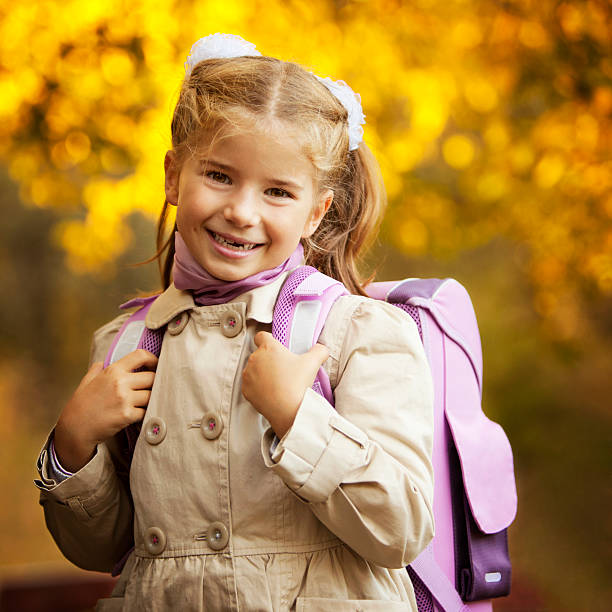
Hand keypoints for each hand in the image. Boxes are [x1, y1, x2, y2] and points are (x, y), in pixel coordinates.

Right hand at [54, 349, 157, 471]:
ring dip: (149, 400)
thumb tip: (101, 363)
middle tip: (148, 389)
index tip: (155, 364)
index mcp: (112, 370)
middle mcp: (120, 382)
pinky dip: (143, 413)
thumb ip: (96, 370)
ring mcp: (124, 399)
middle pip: (152, 377)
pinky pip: (145, 411)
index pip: (140, 355)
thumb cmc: (80, 405)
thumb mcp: (87, 381)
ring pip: (151, 395)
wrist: (74, 429)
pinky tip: (135, 415)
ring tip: (140, 403)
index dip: (153, 359)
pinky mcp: (127, 415)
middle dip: (154, 383)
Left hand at [242, 331, 328, 438]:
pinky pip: (250, 384)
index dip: (268, 340)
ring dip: (262, 373)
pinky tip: (270, 392)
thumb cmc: (297, 384)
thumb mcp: (313, 362)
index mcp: (269, 348)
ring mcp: (248, 375)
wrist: (288, 410)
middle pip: (259, 354)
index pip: (261, 336)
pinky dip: (257, 387)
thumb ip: (319, 351)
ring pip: (253, 369)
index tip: (274, 347)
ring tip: (277, 382)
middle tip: (283, 369)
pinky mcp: (245, 390)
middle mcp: (255, 359)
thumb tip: (321, 349)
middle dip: (269, 359)